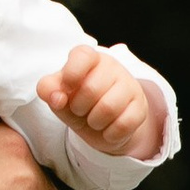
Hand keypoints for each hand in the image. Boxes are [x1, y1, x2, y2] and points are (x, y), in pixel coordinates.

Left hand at [36, 43, 164, 163]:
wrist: (103, 124)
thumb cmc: (77, 102)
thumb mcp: (58, 96)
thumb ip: (48, 90)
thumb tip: (57, 97)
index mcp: (89, 58)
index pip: (82, 55)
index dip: (71, 74)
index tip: (66, 88)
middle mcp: (111, 66)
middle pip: (91, 89)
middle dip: (78, 108)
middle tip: (80, 110)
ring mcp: (129, 85)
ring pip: (108, 108)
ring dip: (94, 122)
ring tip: (93, 120)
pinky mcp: (141, 106)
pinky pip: (124, 124)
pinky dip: (110, 134)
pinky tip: (108, 129)